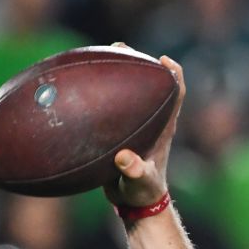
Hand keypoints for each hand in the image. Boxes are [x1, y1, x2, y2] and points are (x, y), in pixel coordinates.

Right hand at [103, 44, 186, 207]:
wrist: (133, 202)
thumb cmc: (142, 191)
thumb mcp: (140, 182)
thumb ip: (135, 171)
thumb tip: (124, 158)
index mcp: (164, 127)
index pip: (176, 94)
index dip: (173, 74)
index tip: (163, 60)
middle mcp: (151, 119)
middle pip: (151, 83)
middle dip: (140, 62)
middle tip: (122, 47)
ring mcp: (136, 123)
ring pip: (128, 91)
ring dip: (117, 71)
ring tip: (98, 54)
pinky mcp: (119, 130)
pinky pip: (107, 106)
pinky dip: (94, 95)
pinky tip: (71, 87)